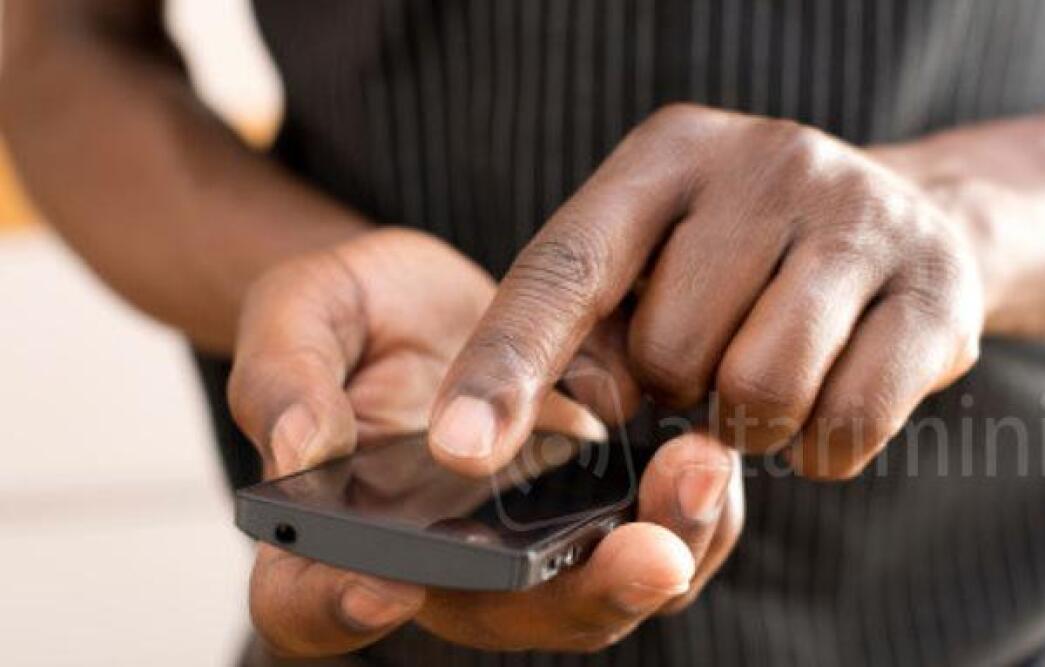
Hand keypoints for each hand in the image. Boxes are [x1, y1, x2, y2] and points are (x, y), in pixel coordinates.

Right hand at [228, 229, 742, 655]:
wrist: (438, 298)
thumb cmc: (355, 314)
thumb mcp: (301, 311)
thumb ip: (285, 375)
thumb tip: (296, 450)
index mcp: (334, 532)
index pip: (307, 603)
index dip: (336, 610)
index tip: (384, 585)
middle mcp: (436, 564)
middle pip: (502, 617)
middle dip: (581, 594)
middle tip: (648, 553)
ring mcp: (520, 547)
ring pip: (597, 593)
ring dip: (664, 549)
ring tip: (701, 468)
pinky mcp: (586, 514)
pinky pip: (651, 543)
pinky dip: (691, 513)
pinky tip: (711, 451)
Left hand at [430, 104, 984, 479]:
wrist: (911, 225)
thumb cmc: (742, 259)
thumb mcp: (652, 263)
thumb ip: (588, 332)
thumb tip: (547, 423)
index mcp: (666, 156)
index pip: (566, 267)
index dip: (507, 364)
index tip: (462, 448)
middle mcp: (767, 162)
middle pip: (671, 351)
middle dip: (677, 391)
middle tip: (709, 362)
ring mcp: (862, 217)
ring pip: (760, 393)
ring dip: (747, 426)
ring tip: (761, 382)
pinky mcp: (937, 288)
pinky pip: (847, 424)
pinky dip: (819, 448)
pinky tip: (825, 402)